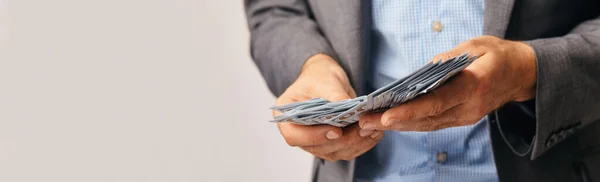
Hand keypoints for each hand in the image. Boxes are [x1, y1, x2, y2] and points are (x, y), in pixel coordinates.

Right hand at [274, 54, 383, 160]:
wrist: (326, 80)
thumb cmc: (319, 78)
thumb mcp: (324, 81)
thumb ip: (333, 95)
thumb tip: (347, 107)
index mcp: (285, 117)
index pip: (294, 136)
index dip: (315, 137)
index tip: (337, 131)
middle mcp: (297, 134)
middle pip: (318, 148)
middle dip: (344, 140)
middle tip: (363, 129)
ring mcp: (314, 143)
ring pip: (335, 152)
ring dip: (356, 144)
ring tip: (373, 130)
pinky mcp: (330, 145)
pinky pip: (345, 150)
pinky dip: (361, 144)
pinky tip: (374, 134)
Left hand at [360, 36, 536, 131]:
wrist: (521, 74)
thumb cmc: (497, 55)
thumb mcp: (474, 46)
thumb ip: (446, 60)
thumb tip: (419, 73)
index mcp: (473, 86)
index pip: (435, 102)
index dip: (409, 111)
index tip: (386, 116)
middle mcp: (468, 108)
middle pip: (426, 119)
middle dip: (393, 122)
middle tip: (365, 121)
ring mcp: (466, 117)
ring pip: (427, 125)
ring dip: (397, 126)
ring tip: (370, 123)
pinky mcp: (461, 119)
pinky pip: (433, 124)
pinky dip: (410, 123)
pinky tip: (390, 122)